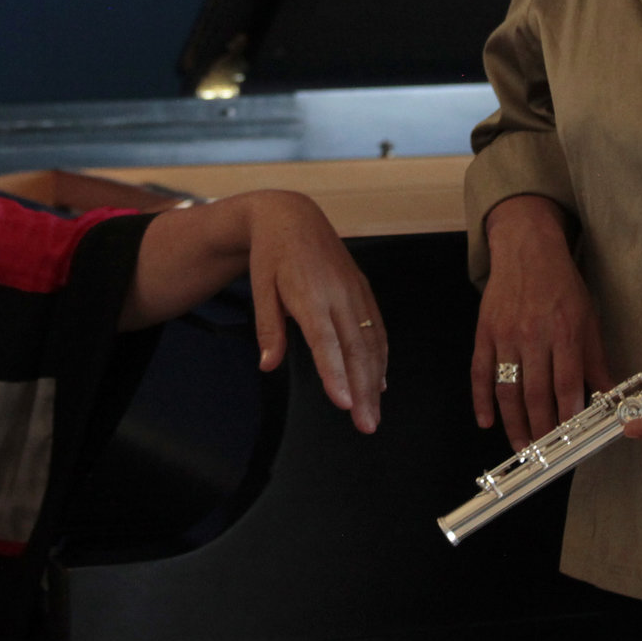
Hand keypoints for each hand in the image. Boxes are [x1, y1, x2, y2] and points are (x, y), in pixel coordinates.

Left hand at [246, 191, 387, 432]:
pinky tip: (380, 383)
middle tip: (366, 425)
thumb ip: (268, 329)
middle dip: (363, 390)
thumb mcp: (260, 288)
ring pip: (371, 343)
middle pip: (356, 349)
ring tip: (373, 414)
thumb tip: (267, 366)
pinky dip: (381, 358)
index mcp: (310, 294)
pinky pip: (377, 329)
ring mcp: (355, 292)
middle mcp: (339, 294)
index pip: (325, 341)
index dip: (335, 373)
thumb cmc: (271, 254)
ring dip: (375, 381)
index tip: (342, 403)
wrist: (292, 215)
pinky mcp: (363, 290)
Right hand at [473, 195, 608, 447]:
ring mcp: (506, 335)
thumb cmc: (562, 285)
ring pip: (507, 388)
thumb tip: (608, 394)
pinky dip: (481, 400)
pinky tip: (486, 421)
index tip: (571, 440)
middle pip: (535, 393)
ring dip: (513, 422)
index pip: (567, 384)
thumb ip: (596, 358)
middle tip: (544, 453)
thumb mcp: (589, 317)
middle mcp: (534, 336)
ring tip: (520, 446)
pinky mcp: (485, 333)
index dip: (568, 416)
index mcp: (564, 332)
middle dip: (540, 429)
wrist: (526, 250)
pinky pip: (480, 372)